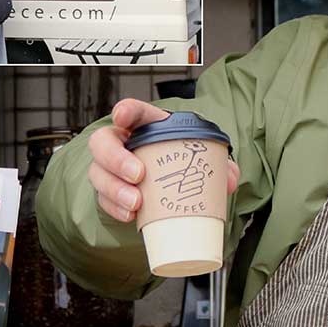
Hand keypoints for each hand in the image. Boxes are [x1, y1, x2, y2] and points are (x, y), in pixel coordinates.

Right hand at [87, 99, 239, 222]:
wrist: (163, 180)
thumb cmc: (177, 159)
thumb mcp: (197, 154)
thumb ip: (216, 162)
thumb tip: (229, 180)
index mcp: (144, 125)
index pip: (131, 111)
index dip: (125, 111)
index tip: (122, 116)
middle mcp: (120, 142)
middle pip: (103, 142)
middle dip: (116, 158)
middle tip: (138, 175)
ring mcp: (109, 168)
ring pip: (98, 173)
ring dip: (115, 189)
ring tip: (136, 203)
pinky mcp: (107, 192)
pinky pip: (102, 199)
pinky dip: (115, 208)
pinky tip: (130, 215)